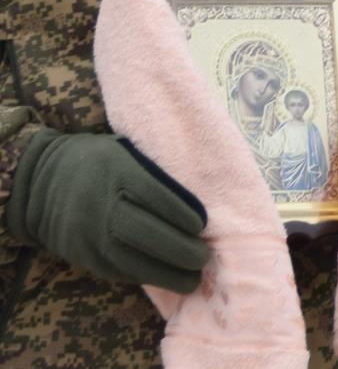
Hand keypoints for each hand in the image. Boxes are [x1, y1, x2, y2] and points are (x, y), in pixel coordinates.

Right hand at [3, 131, 208, 292]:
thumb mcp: (124, 152)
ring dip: (165, 274)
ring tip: (191, 279)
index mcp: (116, 170)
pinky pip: (115, 270)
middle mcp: (99, 203)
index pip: (156, 196)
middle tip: (203, 258)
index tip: (202, 226)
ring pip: (130, 260)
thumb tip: (196, 200)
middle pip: (145, 232)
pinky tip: (164, 277)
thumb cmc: (98, 161)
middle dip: (179, 250)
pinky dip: (143, 276)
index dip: (183, 215)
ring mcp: (87, 233)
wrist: (40, 183)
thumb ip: (153, 172)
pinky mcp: (80, 255)